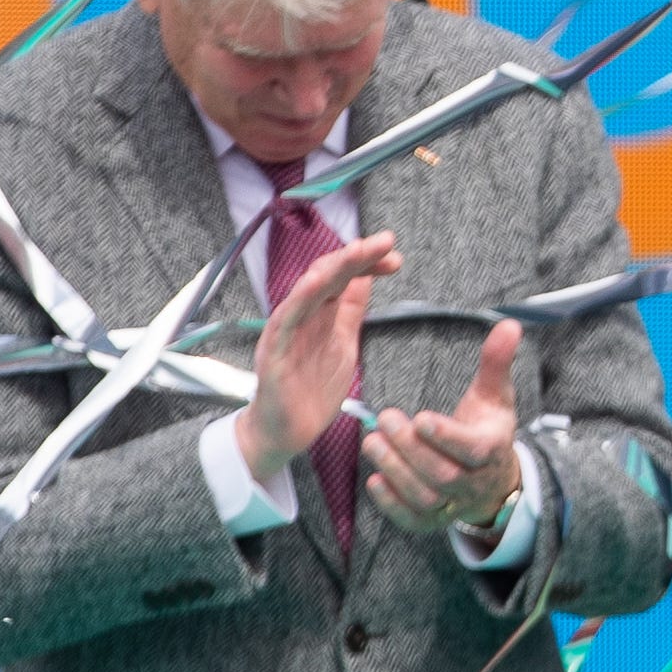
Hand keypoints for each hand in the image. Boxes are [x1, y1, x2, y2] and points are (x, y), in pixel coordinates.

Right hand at [237, 232, 400, 482]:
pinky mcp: (275, 351)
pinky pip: (286, 320)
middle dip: (358, 255)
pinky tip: (314, 281)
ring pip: (308, 290)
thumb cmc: (310, 387)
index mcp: (320, 313)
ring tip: (359, 249)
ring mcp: (286, 331)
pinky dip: (299, 298)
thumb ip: (350, 310)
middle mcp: (302, 315)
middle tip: (387, 241)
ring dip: (334, 267)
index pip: (344, 277)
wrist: (286, 430)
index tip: (396, 259)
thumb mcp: (343, 342)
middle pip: (328, 274)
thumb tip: (367, 277)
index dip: (368, 263)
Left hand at [361, 319, 524, 534]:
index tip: (421, 417)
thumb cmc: (486, 430)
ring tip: (372, 442)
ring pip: (426, 497)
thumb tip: (508, 324)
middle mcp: (474, 482)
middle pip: (443, 474)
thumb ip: (496, 363)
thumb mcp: (495, 396)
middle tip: (386, 419)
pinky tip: (375, 479)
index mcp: (492, 448)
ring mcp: (454, 505)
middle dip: (411, 448)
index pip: (473, 449)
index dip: (447, 436)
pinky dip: (392, 504)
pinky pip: (413, 520)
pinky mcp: (433, 521)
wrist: (492, 481)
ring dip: (396, 472)